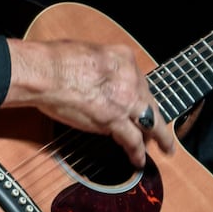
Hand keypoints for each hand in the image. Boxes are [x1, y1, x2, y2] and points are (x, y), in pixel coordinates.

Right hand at [4, 38, 175, 167]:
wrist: (47, 73)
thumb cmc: (55, 60)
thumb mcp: (88, 51)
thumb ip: (101, 65)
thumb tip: (98, 76)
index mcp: (124, 58)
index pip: (139, 80)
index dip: (140, 95)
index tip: (140, 101)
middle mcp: (130, 78)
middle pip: (150, 102)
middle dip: (156, 117)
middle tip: (162, 129)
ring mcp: (125, 101)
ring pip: (150, 123)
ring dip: (159, 138)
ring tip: (165, 147)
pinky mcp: (114, 121)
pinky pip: (132, 140)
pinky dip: (137, 153)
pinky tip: (139, 160)